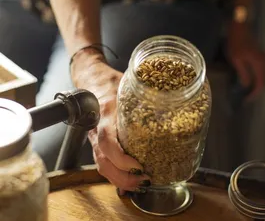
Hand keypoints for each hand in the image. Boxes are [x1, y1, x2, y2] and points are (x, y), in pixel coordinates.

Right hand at [71, 49, 149, 192]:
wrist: (91, 80)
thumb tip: (171, 97)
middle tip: (144, 181)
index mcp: (106, 112)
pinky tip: (128, 180)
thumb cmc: (111, 81)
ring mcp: (95, 136)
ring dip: (120, 179)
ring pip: (101, 165)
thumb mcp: (128, 84)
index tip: (138, 166)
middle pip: (103, 161)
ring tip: (140, 184)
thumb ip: (145, 92)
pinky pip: (103, 162)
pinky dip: (115, 175)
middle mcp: (97, 127)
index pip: (106, 140)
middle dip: (122, 176)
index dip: (121, 158)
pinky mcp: (97, 141)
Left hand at [227, 22, 264, 99]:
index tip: (247, 100)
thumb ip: (243, 73)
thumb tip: (247, 86)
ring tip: (248, 92)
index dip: (255, 94)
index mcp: (260, 64)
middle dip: (257, 91)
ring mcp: (264, 58)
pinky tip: (251, 81)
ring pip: (264, 76)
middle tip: (247, 98)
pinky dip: (258, 78)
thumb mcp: (236, 60)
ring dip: (258, 85)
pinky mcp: (261, 56)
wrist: (239, 27)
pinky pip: (262, 71)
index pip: (261, 83)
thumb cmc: (235, 43)